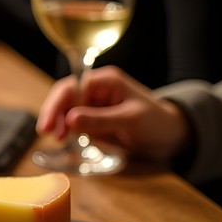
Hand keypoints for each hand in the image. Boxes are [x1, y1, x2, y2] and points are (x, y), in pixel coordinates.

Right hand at [37, 66, 190, 161]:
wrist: (173, 137)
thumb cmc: (157, 123)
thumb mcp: (130, 120)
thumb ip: (100, 120)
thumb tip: (69, 120)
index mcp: (105, 81)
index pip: (71, 87)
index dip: (56, 104)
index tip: (49, 124)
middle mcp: (96, 90)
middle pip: (64, 97)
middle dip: (54, 114)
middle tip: (49, 134)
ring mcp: (93, 105)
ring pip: (65, 110)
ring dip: (58, 123)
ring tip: (59, 139)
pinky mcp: (93, 119)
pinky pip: (73, 122)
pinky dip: (66, 130)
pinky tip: (64, 139)